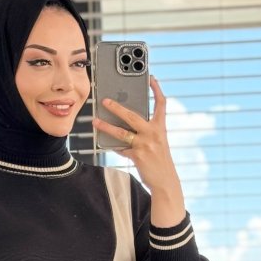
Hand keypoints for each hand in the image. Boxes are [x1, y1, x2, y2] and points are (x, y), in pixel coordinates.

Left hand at [92, 75, 179, 192]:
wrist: (166, 181)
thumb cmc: (160, 161)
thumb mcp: (158, 142)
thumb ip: (146, 132)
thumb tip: (127, 124)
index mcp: (160, 128)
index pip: (161, 104)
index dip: (156, 90)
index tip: (151, 78)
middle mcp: (153, 133)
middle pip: (132, 116)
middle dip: (117, 107)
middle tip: (105, 101)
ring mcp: (145, 144)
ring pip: (121, 132)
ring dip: (106, 126)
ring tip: (95, 122)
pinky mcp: (137, 156)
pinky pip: (121, 148)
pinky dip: (113, 146)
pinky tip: (106, 143)